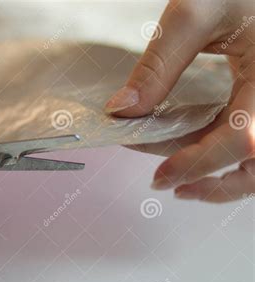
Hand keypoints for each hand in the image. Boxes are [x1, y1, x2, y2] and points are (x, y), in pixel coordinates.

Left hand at [105, 0, 253, 202]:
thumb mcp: (195, 13)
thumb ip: (158, 65)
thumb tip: (121, 111)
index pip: (241, 138)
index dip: (199, 163)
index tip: (160, 176)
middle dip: (210, 181)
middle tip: (164, 183)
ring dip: (219, 177)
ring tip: (177, 180)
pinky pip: (251, 142)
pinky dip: (221, 156)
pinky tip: (193, 154)